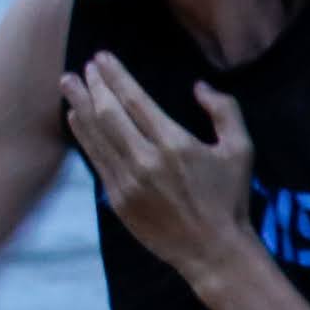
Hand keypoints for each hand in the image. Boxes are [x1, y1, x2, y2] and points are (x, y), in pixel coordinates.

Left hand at [62, 55, 256, 290]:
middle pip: (108, 113)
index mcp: (175, 144)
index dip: (115, 76)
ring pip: (96, 136)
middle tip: (81, 67)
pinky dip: (83, 136)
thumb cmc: (229, 198)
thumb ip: (225, 111)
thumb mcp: (241, 149)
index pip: (135, 100)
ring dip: (80, 106)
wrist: (213, 251)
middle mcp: (146, 161)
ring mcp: (128, 182)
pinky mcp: (118, 200)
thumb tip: (199, 87)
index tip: (102, 58)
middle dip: (92, 86)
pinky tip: (76, 119)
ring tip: (68, 84)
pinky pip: (96, 160)